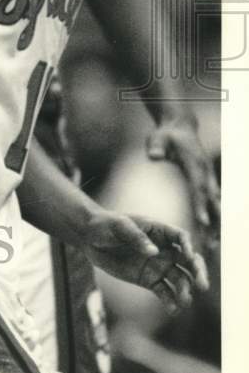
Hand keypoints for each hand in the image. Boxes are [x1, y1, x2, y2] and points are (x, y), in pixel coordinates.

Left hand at [82, 211, 208, 315]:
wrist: (90, 239)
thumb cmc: (105, 225)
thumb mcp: (118, 226)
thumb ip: (135, 237)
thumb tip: (153, 252)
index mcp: (159, 231)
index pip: (181, 237)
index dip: (188, 246)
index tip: (188, 255)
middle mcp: (164, 250)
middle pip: (189, 261)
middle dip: (198, 272)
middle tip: (203, 285)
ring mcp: (158, 266)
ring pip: (180, 279)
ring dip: (185, 290)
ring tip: (183, 301)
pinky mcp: (149, 281)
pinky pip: (165, 292)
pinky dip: (170, 301)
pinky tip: (173, 309)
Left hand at [146, 111, 219, 240]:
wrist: (180, 126)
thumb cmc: (167, 134)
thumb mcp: (158, 137)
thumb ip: (156, 146)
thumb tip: (155, 156)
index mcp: (194, 164)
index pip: (198, 187)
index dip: (201, 205)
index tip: (202, 222)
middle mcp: (205, 172)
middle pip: (211, 201)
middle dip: (213, 222)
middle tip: (212, 244)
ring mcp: (209, 177)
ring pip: (216, 204)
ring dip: (216, 224)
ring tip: (214, 246)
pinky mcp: (207, 181)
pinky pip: (213, 202)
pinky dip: (214, 217)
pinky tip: (213, 234)